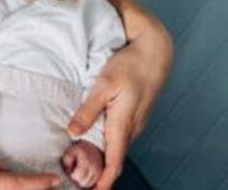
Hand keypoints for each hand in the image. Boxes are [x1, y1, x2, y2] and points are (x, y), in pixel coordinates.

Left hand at [67, 15, 172, 189]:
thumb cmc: (130, 64)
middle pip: (115, 160)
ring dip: (103, 160)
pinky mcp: (134, 115)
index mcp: (123, 123)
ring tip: (81, 167)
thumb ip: (88, 109)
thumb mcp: (104, 84)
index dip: (103, 182)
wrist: (154, 50)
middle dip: (98, 174)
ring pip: (117, 148)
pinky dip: (107, 146)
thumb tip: (72, 132)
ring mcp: (135, 122)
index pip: (114, 163)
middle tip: (77, 182)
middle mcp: (131, 128)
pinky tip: (93, 143)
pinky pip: (120, 136)